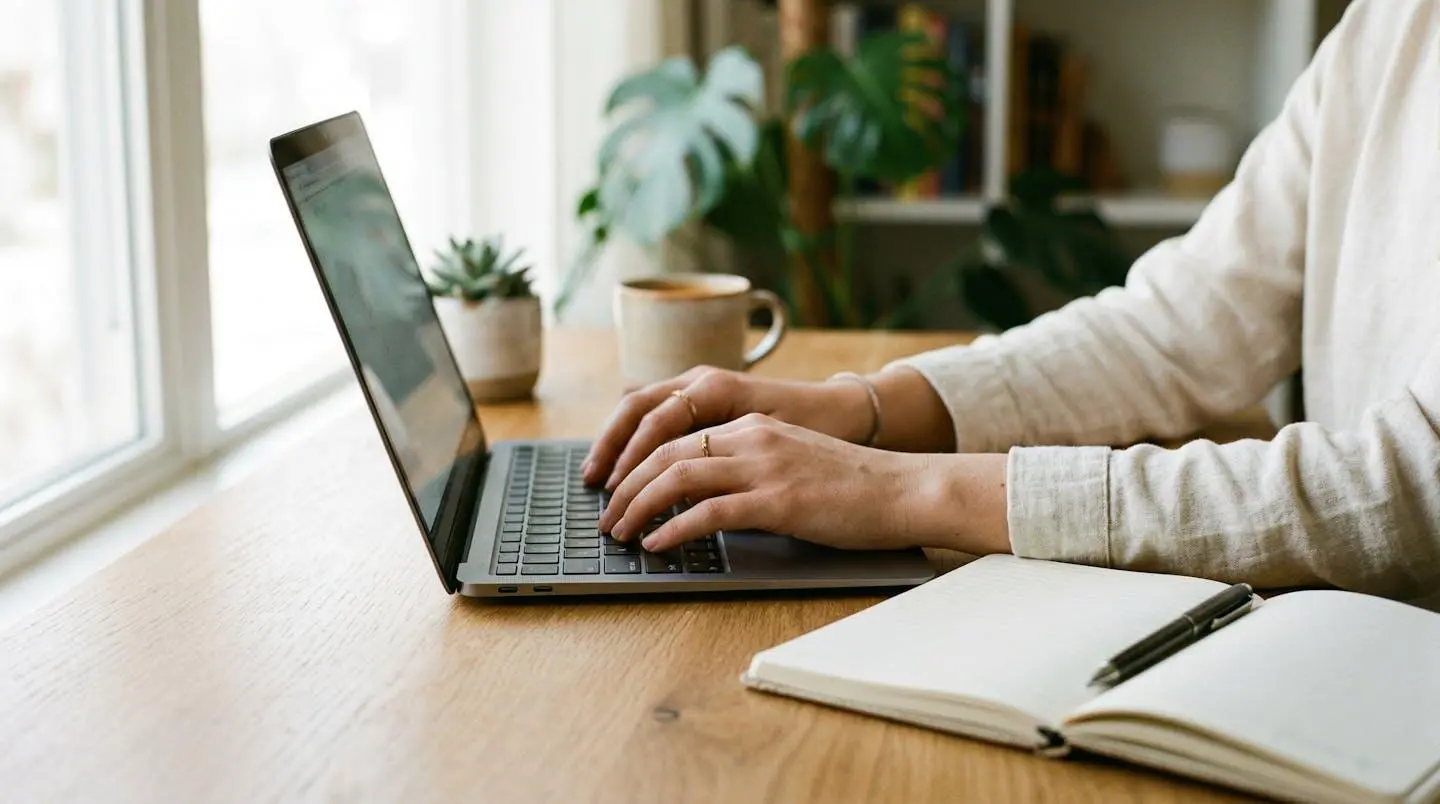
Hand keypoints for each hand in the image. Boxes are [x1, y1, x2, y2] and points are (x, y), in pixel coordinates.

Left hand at [597, 413, 1012, 554]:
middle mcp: (752, 436)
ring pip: (678, 477)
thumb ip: (747, 465)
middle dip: (626, 487)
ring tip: (621, 533)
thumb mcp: (790, 459)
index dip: (634, 463)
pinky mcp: (779, 500)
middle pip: (665, 453)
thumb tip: (701, 495)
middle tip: (606, 518)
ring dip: (639, 507)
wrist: (904, 489)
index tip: (614, 489)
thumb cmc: (851, 485)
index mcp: (751, 424)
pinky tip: (657, 544)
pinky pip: (710, 511)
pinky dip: (675, 528)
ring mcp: (765, 466)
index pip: (674, 435)